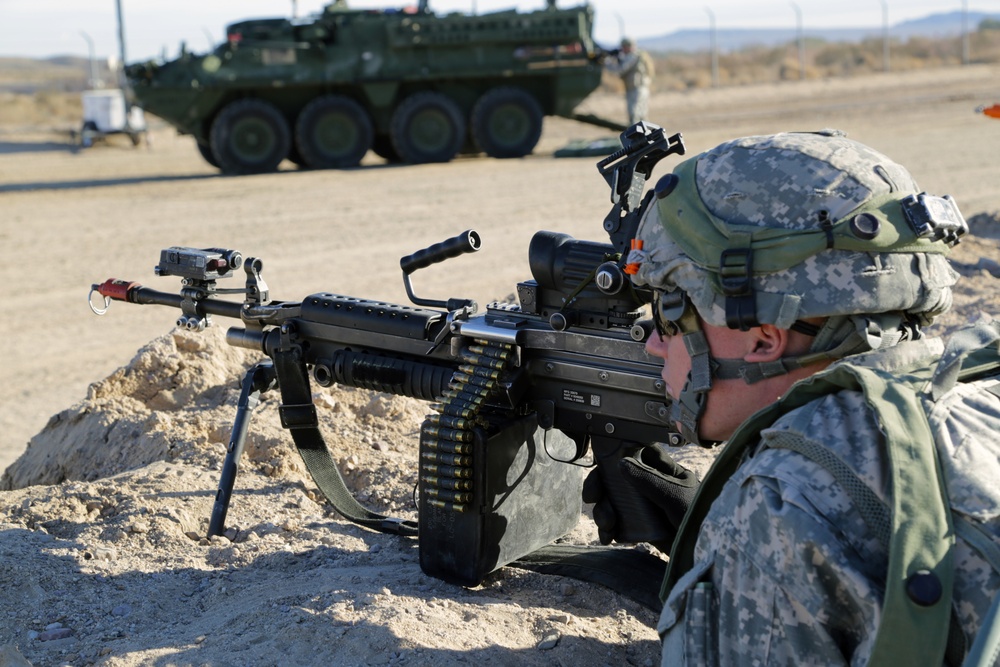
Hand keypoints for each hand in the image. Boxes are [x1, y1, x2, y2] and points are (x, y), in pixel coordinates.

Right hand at [582, 444, 698, 549]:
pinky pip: (618, 522)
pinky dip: (609, 529)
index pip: (637, 454)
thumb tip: (622, 463)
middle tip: (592, 498)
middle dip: (601, 487)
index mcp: (664, 471)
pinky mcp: (641, 526)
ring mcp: (645, 506)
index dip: (617, 455)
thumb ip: (649, 480)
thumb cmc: (700, 519)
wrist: (707, 555)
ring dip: (603, 511)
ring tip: (606, 525)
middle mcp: (652, 485)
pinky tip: (608, 536)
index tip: (602, 463)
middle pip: (617, 478)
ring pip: (613, 501)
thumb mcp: (675, 497)